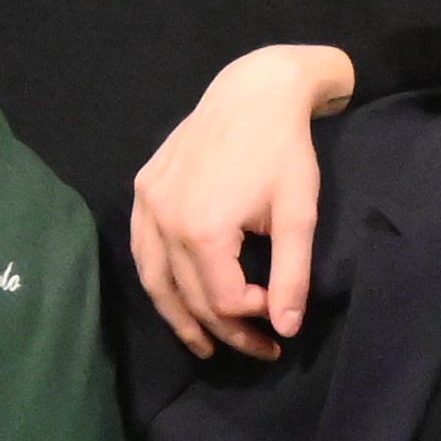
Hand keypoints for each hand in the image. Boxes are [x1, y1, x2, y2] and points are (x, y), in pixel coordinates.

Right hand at [128, 43, 354, 360]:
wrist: (256, 92)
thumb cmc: (284, 151)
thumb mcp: (298, 215)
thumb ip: (291, 277)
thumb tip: (285, 329)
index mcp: (204, 230)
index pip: (224, 301)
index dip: (255, 317)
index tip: (279, 308)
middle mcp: (166, 221)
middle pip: (191, 297)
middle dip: (225, 329)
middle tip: (258, 348)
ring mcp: (149, 204)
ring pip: (156, 280)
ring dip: (179, 318)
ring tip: (204, 346)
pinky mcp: (144, 188)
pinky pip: (142, 248)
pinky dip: (157, 278)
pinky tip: (172, 296)